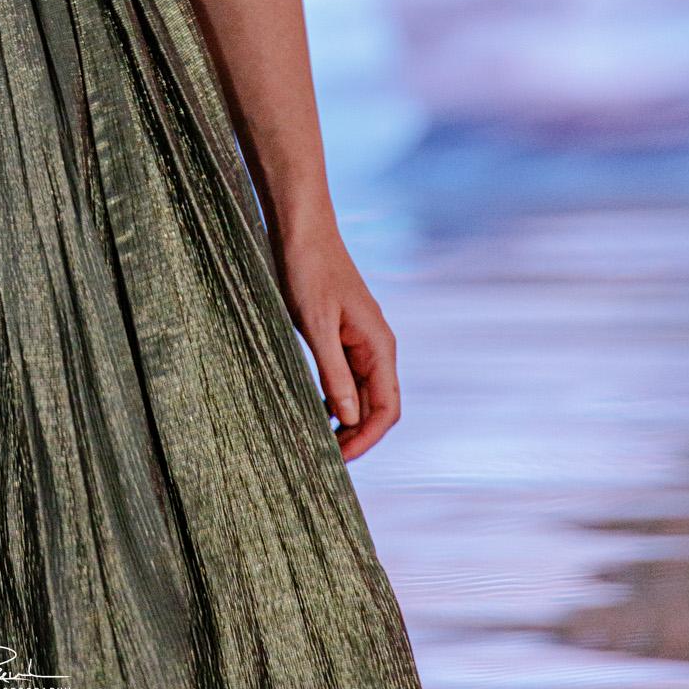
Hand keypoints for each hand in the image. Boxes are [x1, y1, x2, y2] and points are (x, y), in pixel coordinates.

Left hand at [272, 227, 399, 461]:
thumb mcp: (316, 325)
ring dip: (345, 418)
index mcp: (379, 345)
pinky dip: (335, 396)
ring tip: (317, 439)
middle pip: (376, 406)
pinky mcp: (343, 333)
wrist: (302, 229)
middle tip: (322, 456)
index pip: (386, 408)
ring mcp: (361, 339)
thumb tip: (347, 418)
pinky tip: (314, 408)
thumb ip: (333, 372)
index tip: (339, 459)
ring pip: (361, 392)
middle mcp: (377, 346)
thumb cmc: (308, 271)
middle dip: (355, 435)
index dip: (366, 439)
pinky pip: (346, 375)